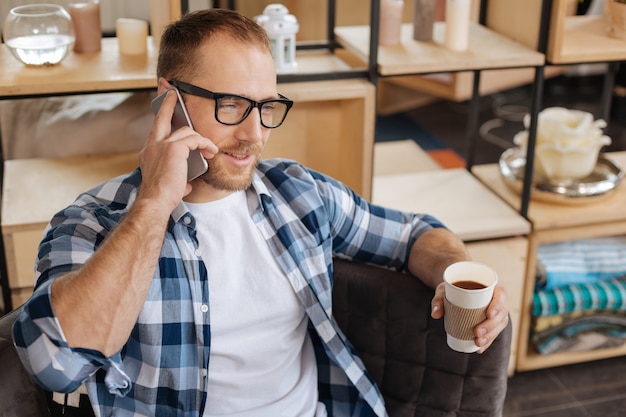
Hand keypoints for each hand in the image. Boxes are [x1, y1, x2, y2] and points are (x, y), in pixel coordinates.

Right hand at [138, 89, 218, 211]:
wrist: (155, 202)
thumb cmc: (162, 197)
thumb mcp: (170, 182)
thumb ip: (177, 176)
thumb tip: (187, 183)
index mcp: (149, 152)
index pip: (156, 129)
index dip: (161, 116)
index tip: (164, 104)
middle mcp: (152, 145)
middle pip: (161, 116)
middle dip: (166, 101)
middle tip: (171, 91)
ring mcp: (161, 144)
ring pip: (185, 130)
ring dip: (201, 139)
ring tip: (210, 150)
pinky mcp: (173, 148)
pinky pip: (194, 139)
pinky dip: (205, 144)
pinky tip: (210, 152)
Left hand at [431, 283, 508, 353]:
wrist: (455, 291)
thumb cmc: (452, 287)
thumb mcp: (444, 290)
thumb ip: (439, 299)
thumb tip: (435, 314)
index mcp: (491, 286)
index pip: (501, 294)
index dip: (498, 305)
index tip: (489, 315)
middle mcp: (497, 299)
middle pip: (501, 314)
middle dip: (491, 326)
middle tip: (477, 333)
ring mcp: (497, 312)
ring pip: (499, 325)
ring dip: (490, 336)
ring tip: (477, 343)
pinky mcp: (492, 323)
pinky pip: (493, 333)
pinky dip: (487, 342)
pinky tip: (479, 349)